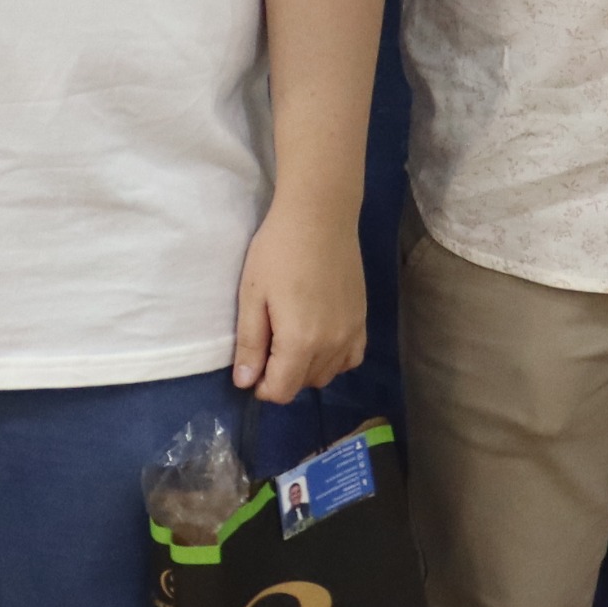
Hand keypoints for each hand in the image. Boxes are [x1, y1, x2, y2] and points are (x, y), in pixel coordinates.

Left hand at [232, 201, 366, 403]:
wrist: (320, 216)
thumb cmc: (277, 251)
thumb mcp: (252, 296)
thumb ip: (250, 343)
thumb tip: (245, 383)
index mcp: (300, 342)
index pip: (281, 391)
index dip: (261, 387)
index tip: (251, 368)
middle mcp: (331, 345)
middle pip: (303, 384)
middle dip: (281, 376)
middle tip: (267, 345)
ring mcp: (351, 333)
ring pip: (327, 374)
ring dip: (305, 369)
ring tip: (290, 341)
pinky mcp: (362, 320)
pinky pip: (350, 358)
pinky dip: (333, 359)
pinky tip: (319, 340)